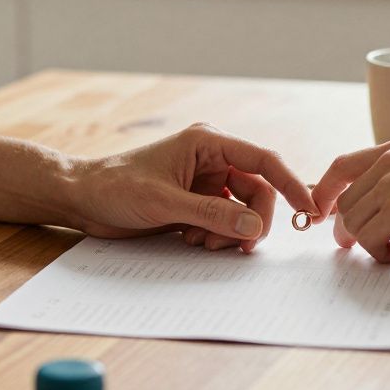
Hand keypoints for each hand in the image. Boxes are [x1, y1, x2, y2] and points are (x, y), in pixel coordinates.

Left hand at [68, 123, 317, 252]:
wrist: (82, 199)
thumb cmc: (115, 187)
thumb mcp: (165, 203)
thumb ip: (212, 215)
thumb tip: (254, 228)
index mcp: (208, 142)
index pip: (263, 160)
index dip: (291, 183)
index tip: (308, 209)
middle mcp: (212, 159)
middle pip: (257, 193)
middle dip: (251, 222)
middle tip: (238, 246)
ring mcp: (205, 182)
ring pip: (243, 212)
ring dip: (230, 233)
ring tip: (201, 243)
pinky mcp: (196, 202)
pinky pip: (225, 222)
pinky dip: (216, 236)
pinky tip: (189, 240)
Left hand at [312, 136, 389, 262]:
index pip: (344, 164)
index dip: (328, 189)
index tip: (322, 209)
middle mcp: (389, 161)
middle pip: (346, 199)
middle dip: (346, 225)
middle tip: (352, 245)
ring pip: (353, 220)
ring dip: (366, 242)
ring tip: (388, 252)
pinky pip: (368, 238)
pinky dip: (377, 252)